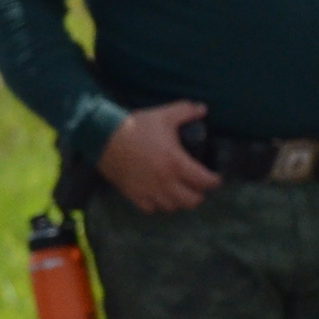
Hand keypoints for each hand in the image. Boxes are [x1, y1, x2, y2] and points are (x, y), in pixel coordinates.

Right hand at [97, 101, 219, 212]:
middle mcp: (165, 182)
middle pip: (192, 201)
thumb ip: (186, 111)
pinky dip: (158, 205)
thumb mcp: (163, 115)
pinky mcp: (133, 194)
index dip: (215, 181)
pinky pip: (151, 209)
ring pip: (172, 207)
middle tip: (197, 186)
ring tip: (179, 192)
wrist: (102, 137)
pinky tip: (158, 196)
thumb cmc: (135, 126)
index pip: (205, 181)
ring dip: (179, 201)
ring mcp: (149, 190)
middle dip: (199, 194)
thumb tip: (203, 109)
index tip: (215, 178)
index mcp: (176, 163)